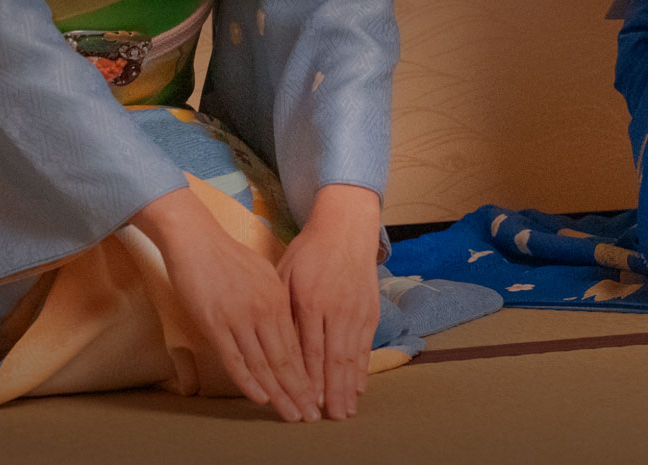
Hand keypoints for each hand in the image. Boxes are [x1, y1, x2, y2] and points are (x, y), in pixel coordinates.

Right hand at [131, 188, 317, 421]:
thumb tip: (285, 325)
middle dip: (300, 392)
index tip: (318, 396)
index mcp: (279, 300)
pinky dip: (249, 381)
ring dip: (279, 393)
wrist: (195, 239)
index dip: (309, 375)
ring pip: (264, 364)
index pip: (299, 346)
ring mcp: (240, 319)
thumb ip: (276, 302)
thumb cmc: (227, 257)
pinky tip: (260, 398)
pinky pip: (235, 359)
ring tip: (291, 415)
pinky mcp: (215, 324)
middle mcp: (265, 311)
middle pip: (287, 360)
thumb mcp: (263, 275)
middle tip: (311, 416)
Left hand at [279, 184, 383, 420]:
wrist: (346, 229)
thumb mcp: (285, 275)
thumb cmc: (309, 252)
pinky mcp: (370, 311)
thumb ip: (281, 309)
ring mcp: (357, 311)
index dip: (308, 379)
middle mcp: (337, 309)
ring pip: (353, 356)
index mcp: (310, 300)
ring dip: (349, 387)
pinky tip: (360, 387)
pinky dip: (363, 369)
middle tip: (328, 417)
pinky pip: (366, 346)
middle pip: (334, 359)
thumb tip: (277, 346)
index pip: (309, 349)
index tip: (305, 401)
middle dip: (331, 392)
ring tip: (345, 411)